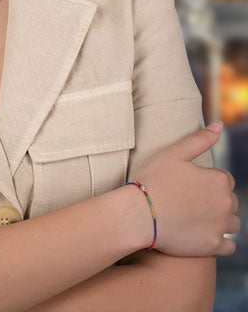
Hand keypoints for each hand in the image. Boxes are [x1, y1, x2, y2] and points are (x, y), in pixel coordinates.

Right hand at [134, 123, 239, 256]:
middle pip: (229, 201)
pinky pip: (229, 246)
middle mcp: (226, 203)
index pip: (223, 179)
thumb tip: (220, 125)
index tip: (187, 185)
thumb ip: (199, 139)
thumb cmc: (153, 180)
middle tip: (188, 201)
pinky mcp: (214, 246)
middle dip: (215, 201)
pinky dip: (219, 241)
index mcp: (219, 179)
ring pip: (232, 223)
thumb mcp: (173, 153)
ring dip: (220, 221)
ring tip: (194, 218)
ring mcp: (221, 226)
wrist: (139, 214)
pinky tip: (201, 234)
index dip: (205, 181)